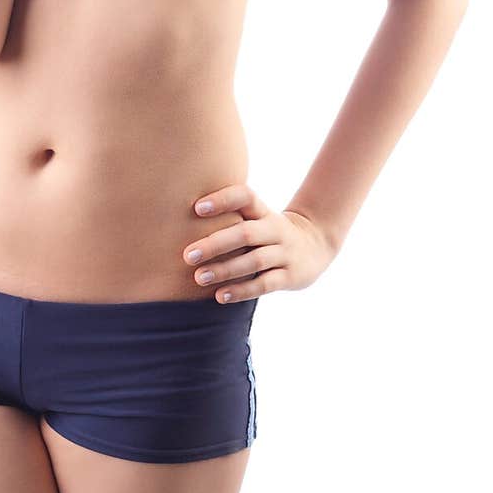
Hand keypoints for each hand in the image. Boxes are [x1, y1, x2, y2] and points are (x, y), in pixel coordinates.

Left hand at [182, 182, 337, 301]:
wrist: (315, 245)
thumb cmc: (267, 230)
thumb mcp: (256, 216)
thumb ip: (228, 215)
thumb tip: (177, 217)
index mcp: (263, 211)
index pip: (245, 196)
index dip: (222, 200)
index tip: (197, 208)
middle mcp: (275, 229)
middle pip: (245, 233)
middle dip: (215, 244)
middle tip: (188, 254)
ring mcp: (284, 253)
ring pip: (254, 261)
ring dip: (225, 270)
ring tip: (199, 277)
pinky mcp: (290, 276)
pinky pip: (264, 284)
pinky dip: (242, 291)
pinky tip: (220, 295)